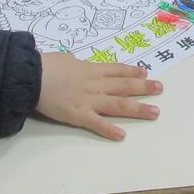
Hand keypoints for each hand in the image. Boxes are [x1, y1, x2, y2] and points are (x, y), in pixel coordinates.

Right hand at [37, 53, 161, 139]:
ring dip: (138, 109)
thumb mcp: (64, 58)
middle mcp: (96, 84)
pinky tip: (122, 135)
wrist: (33, 76)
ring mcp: (89, 100)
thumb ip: (74, 62)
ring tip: (155, 112)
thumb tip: (75, 61)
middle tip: (160, 88)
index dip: (132, 72)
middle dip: (144, 88)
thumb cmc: (46, 65)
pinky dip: (110, 129)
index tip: (146, 74)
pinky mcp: (79, 114)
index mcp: (91, 69)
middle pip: (124, 86)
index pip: (117, 70)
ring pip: (119, 104)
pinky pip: (97, 123)